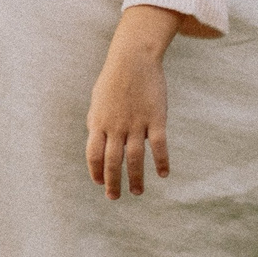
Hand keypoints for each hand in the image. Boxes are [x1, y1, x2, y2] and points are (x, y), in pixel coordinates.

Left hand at [86, 6, 183, 199]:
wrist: (133, 59)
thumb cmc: (113, 80)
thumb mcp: (97, 101)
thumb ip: (96, 122)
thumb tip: (95, 141)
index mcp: (98, 122)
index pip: (93, 155)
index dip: (95, 171)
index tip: (99, 183)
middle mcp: (115, 126)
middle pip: (112, 161)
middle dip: (112, 182)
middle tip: (114, 197)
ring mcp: (136, 123)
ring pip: (135, 158)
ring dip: (135, 178)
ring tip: (137, 192)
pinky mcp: (156, 118)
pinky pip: (159, 146)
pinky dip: (161, 161)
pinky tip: (163, 174)